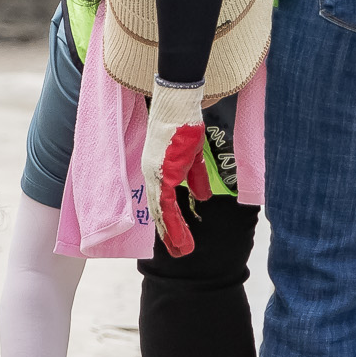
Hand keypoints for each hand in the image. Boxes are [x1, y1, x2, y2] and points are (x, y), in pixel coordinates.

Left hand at [140, 80, 207, 258]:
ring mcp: (156, 175)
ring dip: (173, 234)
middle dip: (169, 234)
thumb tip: (202, 197)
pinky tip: (180, 237)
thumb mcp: (192, 156)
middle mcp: (152, 175)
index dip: (169, 220)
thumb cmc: (184, 124)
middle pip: (160, 211)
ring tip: (182, 252)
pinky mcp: (164, 173)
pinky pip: (168, 205)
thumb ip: (195, 177)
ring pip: (163, 212)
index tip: (176, 237)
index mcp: (158, 171)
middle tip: (178, 252)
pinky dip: (174, 224)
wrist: (178, 104)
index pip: (162, 202)